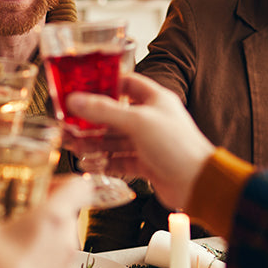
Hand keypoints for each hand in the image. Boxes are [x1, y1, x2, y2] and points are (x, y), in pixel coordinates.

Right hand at [0, 176, 91, 267]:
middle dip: (45, 208)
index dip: (65, 180)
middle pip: (68, 211)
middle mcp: (65, 239)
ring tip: (15, 237)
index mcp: (52, 218)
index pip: (79, 186)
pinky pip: (56, 259)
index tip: (47, 183)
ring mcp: (66, 262)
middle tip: (22, 209)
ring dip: (43, 233)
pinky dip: (42, 255)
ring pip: (62, 236)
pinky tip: (17, 260)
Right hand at [66, 73, 214, 210]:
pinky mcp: (146, 163)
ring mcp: (148, 142)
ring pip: (114, 139)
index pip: (126, 84)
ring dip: (94, 142)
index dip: (105, 85)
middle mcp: (151, 119)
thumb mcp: (137, 122)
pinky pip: (119, 159)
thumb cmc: (177, 146)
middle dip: (91, 120)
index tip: (82, 89)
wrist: (198, 183)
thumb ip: (104, 111)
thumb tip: (75, 100)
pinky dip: (105, 161)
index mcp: (155, 100)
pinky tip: (90, 163)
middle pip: (114, 115)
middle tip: (69, 124)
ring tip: (73, 145)